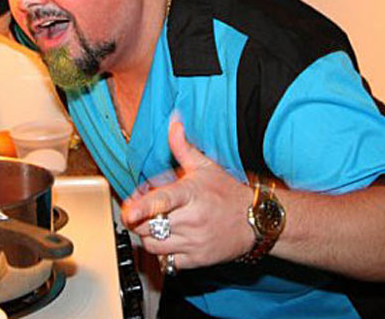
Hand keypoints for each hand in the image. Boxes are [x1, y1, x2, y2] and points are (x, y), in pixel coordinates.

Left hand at [121, 121, 254, 269]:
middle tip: (140, 210)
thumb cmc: (228, 193)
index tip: (129, 211)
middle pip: (149, 225)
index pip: (162, 201)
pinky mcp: (197, 259)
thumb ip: (183, 147)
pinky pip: (167, 262)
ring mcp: (194, 241)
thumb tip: (174, 123)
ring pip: (153, 245)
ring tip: (155, 223)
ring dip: (146, 235)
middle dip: (137, 219)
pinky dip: (161, 253)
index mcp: (191, 194)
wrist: (255, 220)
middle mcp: (192, 219)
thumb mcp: (206, 166)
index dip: (142, 207)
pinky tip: (168, 239)